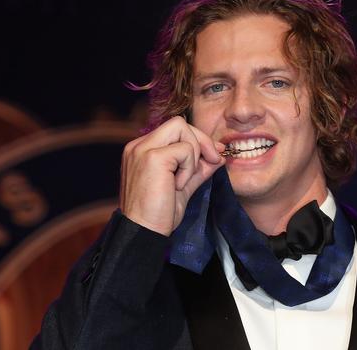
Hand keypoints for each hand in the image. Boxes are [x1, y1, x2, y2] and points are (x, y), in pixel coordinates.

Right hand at [119, 116, 224, 235]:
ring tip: (183, 180)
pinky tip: (177, 185)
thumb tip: (218, 157)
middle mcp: (139, 146)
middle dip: (201, 139)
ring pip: (182, 128)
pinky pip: (185, 149)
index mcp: (142, 150)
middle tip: (213, 160)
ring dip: (193, 155)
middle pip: (178, 122)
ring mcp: (143, 149)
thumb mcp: (183, 187)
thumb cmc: (159, 214)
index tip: (214, 155)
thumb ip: (197, 169)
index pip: (174, 130)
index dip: (197, 140)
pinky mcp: (152, 158)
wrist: (143, 233)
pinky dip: (189, 167)